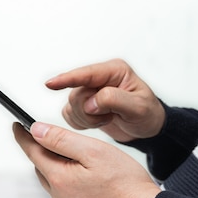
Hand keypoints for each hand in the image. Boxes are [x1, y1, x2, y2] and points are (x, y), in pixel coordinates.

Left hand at [13, 122, 159, 197]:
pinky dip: (71, 186)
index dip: (24, 137)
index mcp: (60, 178)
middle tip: (51, 139)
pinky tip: (88, 182)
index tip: (17, 126)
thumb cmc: (127, 186)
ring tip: (75, 159)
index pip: (33, 152)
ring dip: (58, 170)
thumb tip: (37, 131)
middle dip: (43, 152)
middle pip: (43, 168)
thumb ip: (61, 140)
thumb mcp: (93, 151)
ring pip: (55, 184)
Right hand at [46, 59, 164, 142]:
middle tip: (108, 117)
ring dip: (87, 119)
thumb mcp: (138, 107)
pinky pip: (69, 115)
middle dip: (89, 112)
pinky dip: (81, 123)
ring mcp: (89, 91)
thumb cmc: (147, 114)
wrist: (147, 127)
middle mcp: (99, 78)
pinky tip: (98, 122)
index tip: (50, 84)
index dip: (66, 79)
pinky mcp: (83, 104)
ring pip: (71, 106)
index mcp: (114, 71)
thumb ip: (114, 100)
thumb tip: (91, 102)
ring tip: (107, 119)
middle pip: (76, 94)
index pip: (85, 74)